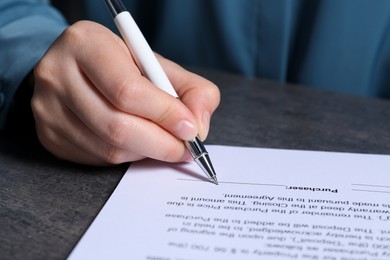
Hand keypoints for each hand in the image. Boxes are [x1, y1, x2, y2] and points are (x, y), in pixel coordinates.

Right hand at [32, 21, 219, 164]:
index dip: (165, 114)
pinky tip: (138, 143)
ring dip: (146, 152)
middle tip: (185, 148)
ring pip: (109, 148)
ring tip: (163, 143)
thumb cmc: (121, 66)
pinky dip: (128, 156)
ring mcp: (48, 109)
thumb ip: (191, 89)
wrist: (77, 70)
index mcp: (86, 44)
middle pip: (117, 126)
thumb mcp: (157, 65)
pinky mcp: (49, 136)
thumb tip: (199, 127)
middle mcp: (58, 75)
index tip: (191, 129)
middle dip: (161, 143)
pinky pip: (98, 159)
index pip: (128, 90)